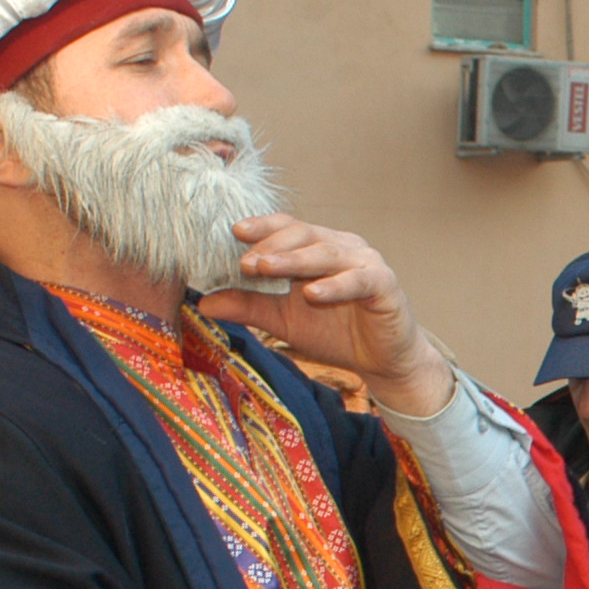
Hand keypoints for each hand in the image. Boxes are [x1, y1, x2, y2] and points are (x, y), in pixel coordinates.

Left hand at [198, 216, 452, 415]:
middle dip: (272, 246)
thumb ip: (249, 307)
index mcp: (317, 248)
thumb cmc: (336, 333)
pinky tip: (313, 293)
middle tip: (246, 262)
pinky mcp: (385, 286)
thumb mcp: (284, 320)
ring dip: (295, 260)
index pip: (287, 227)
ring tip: (267, 268)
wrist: (383, 361)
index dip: (263, 227)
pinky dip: (335, 286)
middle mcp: (342, 247)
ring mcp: (366, 263)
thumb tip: (204, 304)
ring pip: (327, 253)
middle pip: (304, 235)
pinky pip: (358, 280)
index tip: (234, 232)